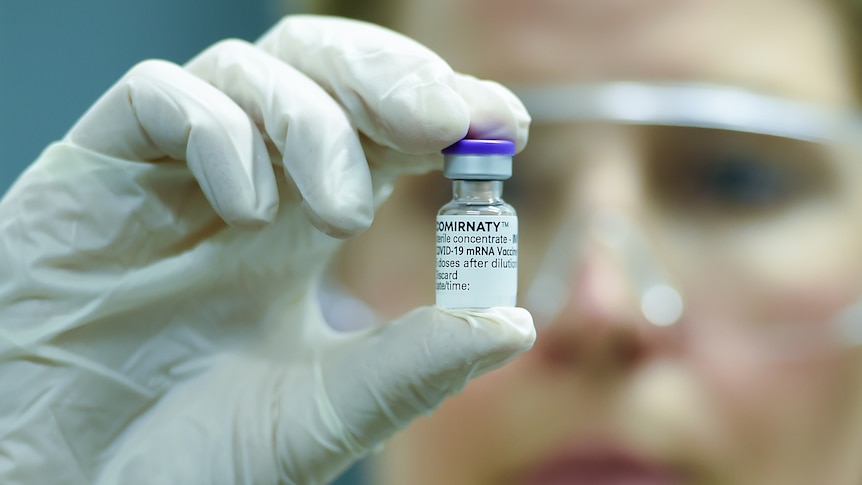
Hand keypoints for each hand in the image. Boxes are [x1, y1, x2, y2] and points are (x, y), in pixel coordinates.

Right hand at [0, 15, 532, 484]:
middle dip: (392, 78)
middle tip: (443, 120)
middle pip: (324, 68)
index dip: (443, 107)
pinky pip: (160, 97)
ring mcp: (171, 172)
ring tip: (343, 213)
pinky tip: (247, 211)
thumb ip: (410, 367)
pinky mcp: (96, 170)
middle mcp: (246, 183)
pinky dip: (218, 132)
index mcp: (302, 225)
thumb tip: (512, 321)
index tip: (500, 120)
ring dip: (315, 120)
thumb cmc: (183, 456)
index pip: (382, 128)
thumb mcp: (320, 412)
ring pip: (252, 67)